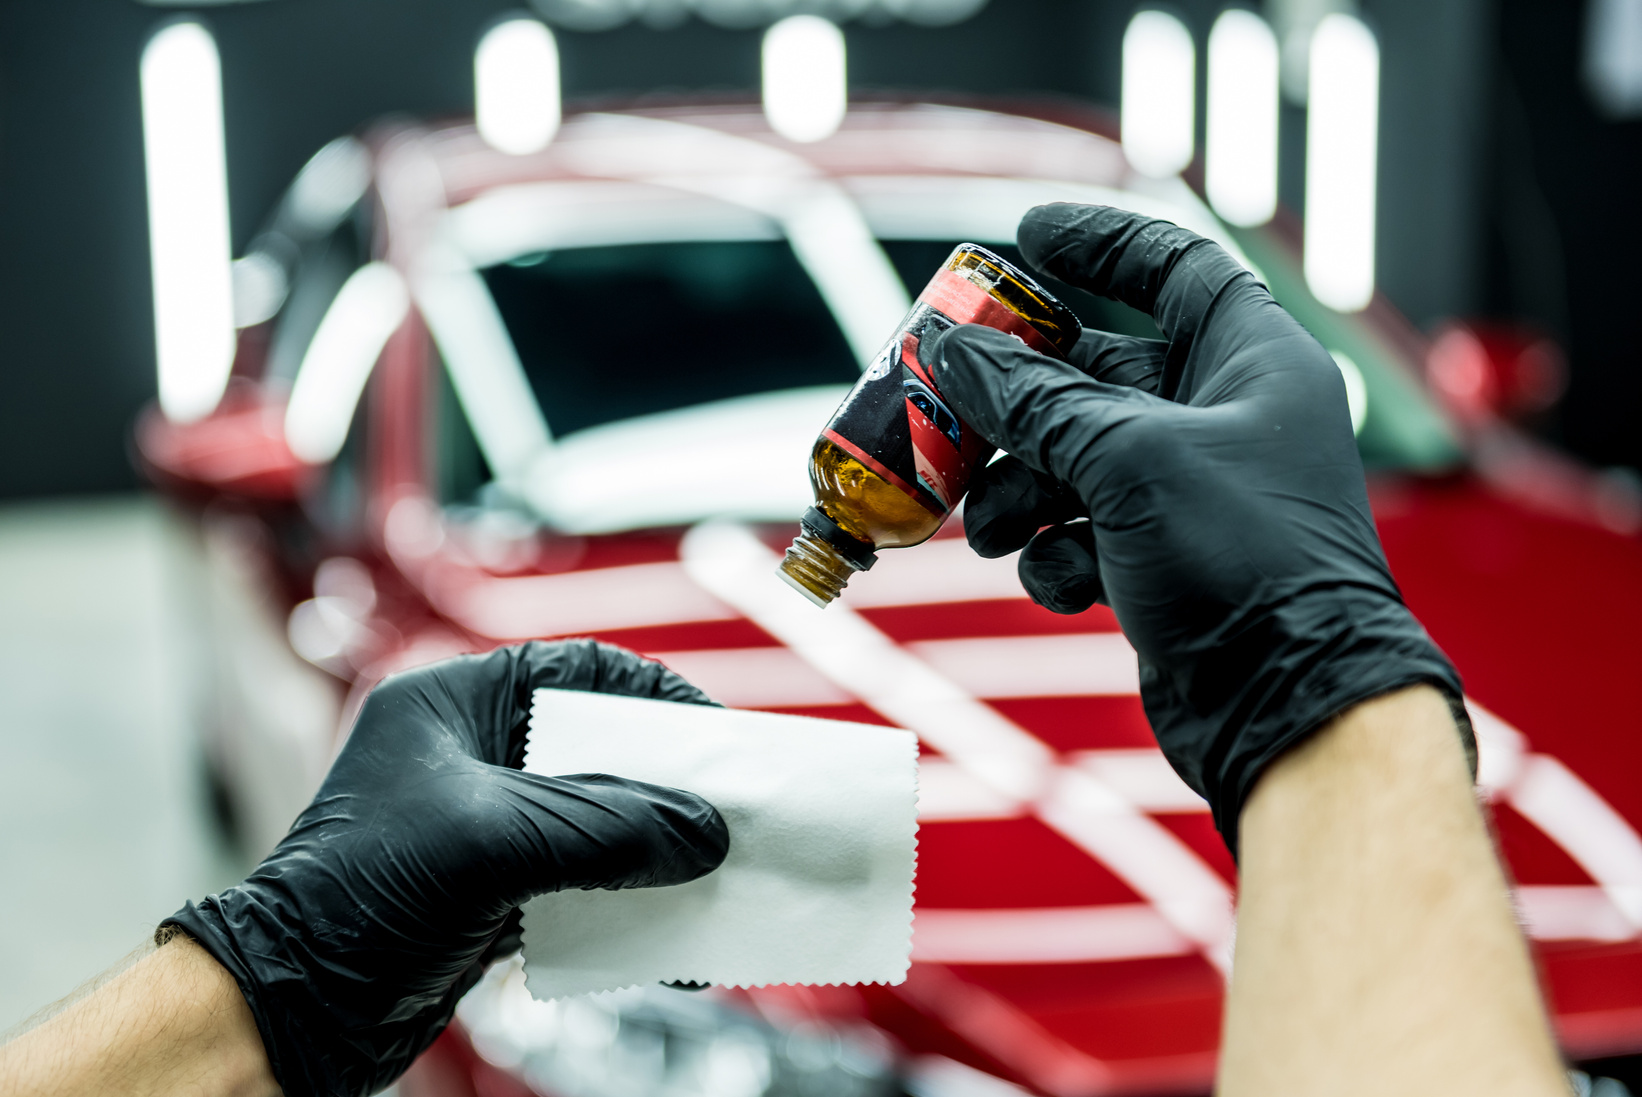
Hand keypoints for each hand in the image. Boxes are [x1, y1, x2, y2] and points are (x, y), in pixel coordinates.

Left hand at [164, 640, 729, 1096]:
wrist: (297, 1010)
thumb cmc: (358, 898)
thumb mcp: (496, 843)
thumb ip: (608, 829)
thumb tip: (704, 833)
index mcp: (454, 704)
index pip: (579, 673)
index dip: (656, 697)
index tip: (718, 738)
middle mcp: (471, 755)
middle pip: (599, 750)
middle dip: (666, 786)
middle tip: (730, 812)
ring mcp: (483, 826)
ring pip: (596, 821)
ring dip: (652, 851)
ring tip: (711, 879)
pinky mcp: (493, 893)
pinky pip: (583, 883)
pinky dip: (627, 904)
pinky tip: (667, 936)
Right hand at [933, 203, 1466, 851]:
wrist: (1287, 708)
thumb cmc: (1243, 564)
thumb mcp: (1127, 460)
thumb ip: (1032, 400)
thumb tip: (950, 349)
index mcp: (1252, 363)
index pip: (1174, 268)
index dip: (1100, 242)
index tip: (1025, 234)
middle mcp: (1226, 419)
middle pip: (1096, 376)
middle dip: (1019, 400)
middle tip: (946, 403)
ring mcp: (1194, 494)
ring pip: (1075, 460)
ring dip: (1021, 489)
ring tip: (991, 527)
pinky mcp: (1164, 561)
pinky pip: (1085, 531)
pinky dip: (1059, 554)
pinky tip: (1062, 583)